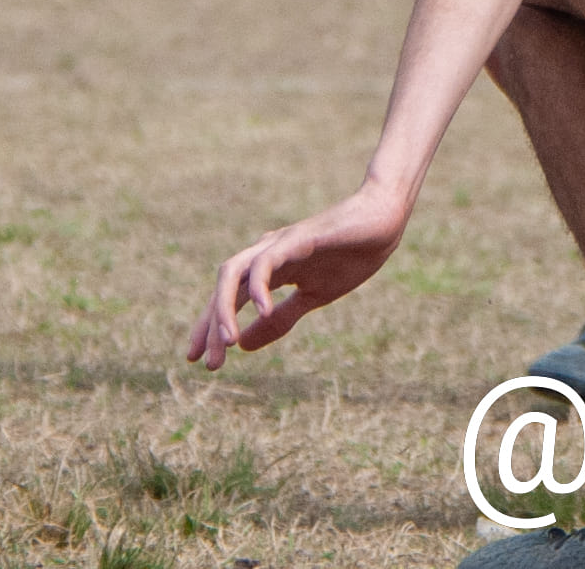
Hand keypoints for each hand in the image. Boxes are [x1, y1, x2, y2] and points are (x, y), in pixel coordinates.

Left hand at [187, 183, 408, 371]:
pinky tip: (262, 312)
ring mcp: (279, 244)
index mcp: (271, 269)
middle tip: (208, 363)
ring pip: (233, 272)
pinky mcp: (297, 238)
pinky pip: (266, 262)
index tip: (200, 360)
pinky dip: (259, 287)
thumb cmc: (352, 254)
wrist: (384, 221)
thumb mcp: (313, 297)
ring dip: (225, 308)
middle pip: (223, 287)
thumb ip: (280, 318)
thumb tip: (244, 346)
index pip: (230, 298)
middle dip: (210, 324)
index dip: (211, 327)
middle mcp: (266, 253)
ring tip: (228, 343)